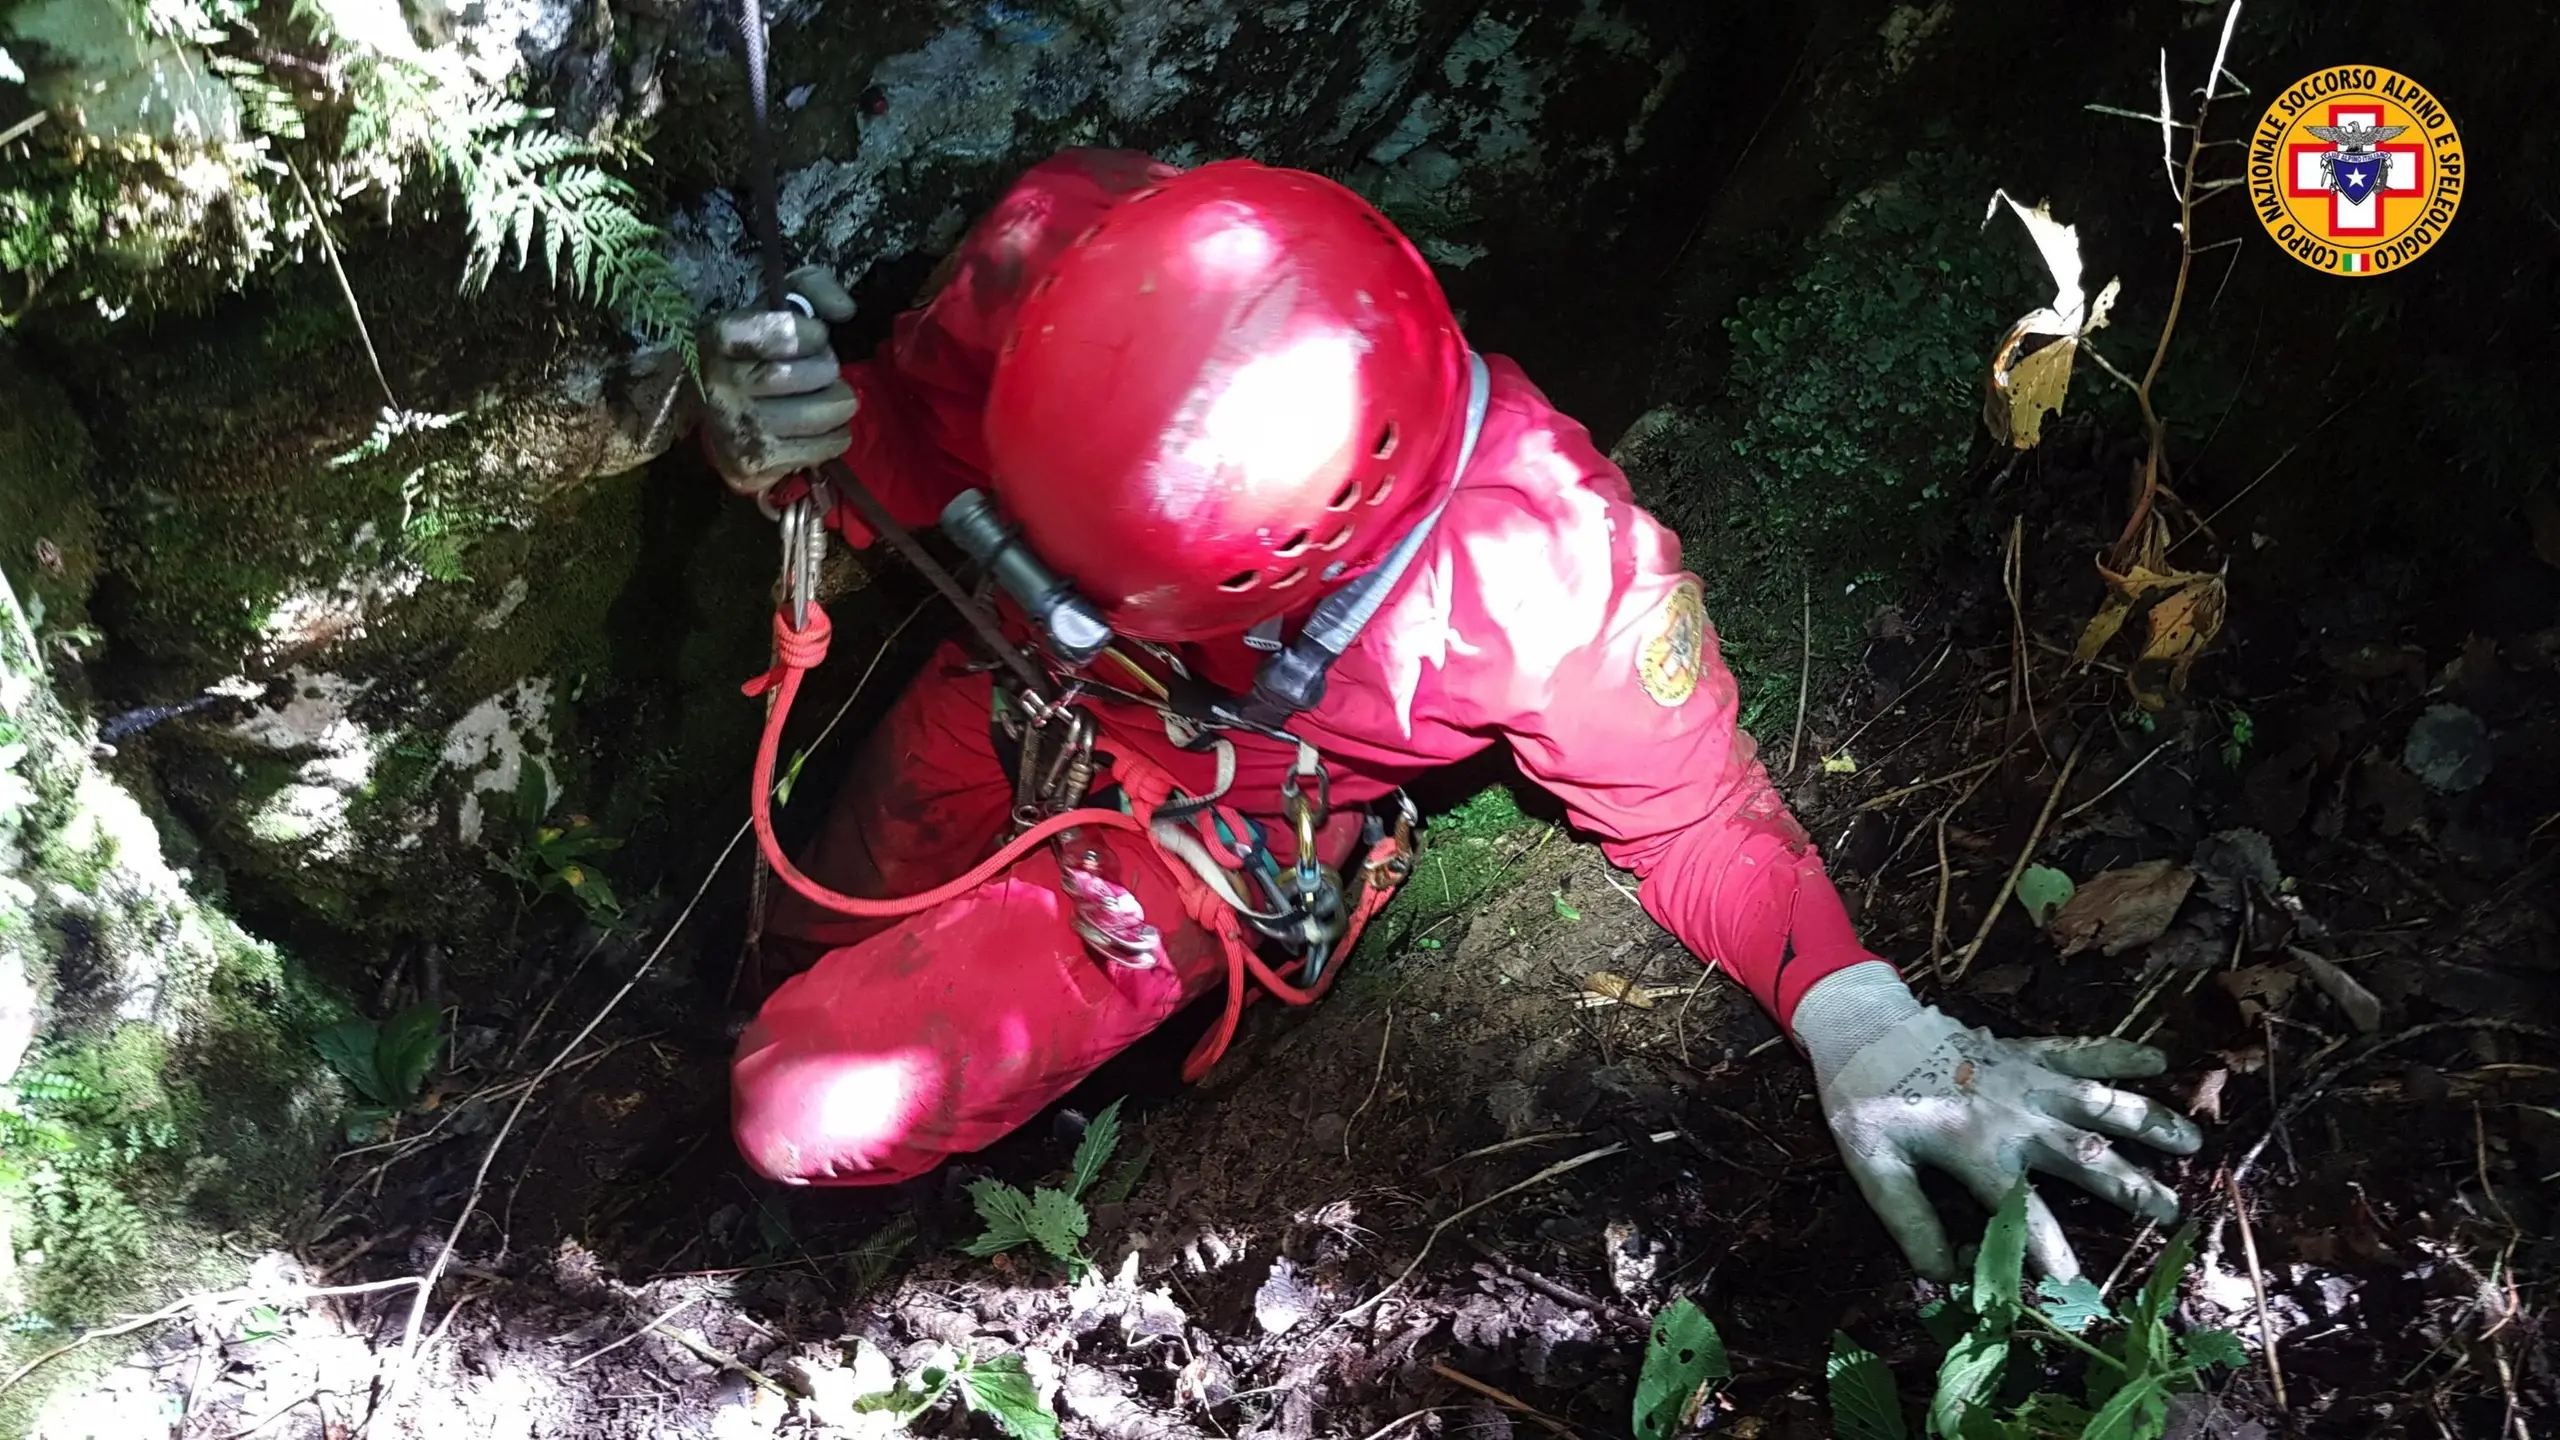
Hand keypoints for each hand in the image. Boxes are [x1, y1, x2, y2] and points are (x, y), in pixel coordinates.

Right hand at [701, 266, 859, 499]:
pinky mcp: (753, 466)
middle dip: (829, 370)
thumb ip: (815, 288)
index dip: (813, 335)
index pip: (788, 332)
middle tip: (817, 372)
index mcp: (722, 337)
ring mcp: (736, 429)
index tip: (812, 336)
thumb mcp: (778, 303)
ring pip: (826, 413)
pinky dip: (834, 436)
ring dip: (837, 404)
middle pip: (816, 373)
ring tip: (821, 398)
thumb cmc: (758, 350)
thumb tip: (844, 310)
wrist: (718, 410)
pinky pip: (826, 447)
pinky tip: (815, 428)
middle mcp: (722, 384)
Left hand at [1793, 962, 2202, 1280]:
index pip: (2023, 1213)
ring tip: (2193, 1142)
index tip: (2079, 1287)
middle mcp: (2015, 1115)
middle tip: (2174, 1215)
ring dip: (2148, 1120)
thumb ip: (1910, 1222)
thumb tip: (1943, 1275)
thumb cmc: (1864, 1098)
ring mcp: (2026, 1078)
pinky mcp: (2024, 1052)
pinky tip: (2160, 1057)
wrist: (1861, 1024)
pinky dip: (2120, 1052)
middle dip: (2132, 1187)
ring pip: (2100, 1101)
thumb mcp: (1874, 1166)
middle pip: (2085, 1156)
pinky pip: (2080, 1050)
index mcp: (1978, 1149)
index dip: (2050, 1253)